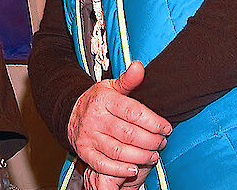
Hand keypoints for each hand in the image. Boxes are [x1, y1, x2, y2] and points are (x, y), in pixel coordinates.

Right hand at [66, 61, 169, 187]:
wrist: (69, 112)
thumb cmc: (98, 101)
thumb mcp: (111, 86)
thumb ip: (128, 80)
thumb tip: (139, 66)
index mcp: (104, 100)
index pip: (134, 112)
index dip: (154, 122)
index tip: (166, 128)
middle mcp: (95, 118)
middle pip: (129, 134)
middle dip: (151, 141)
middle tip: (162, 143)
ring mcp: (89, 136)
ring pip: (118, 151)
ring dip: (140, 156)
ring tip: (153, 155)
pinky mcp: (84, 152)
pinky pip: (103, 165)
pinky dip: (120, 169)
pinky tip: (134, 169)